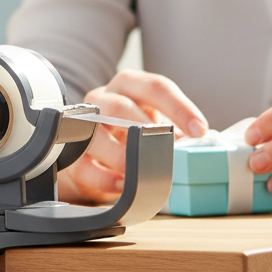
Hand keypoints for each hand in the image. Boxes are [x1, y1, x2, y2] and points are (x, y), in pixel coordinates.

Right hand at [58, 70, 207, 204]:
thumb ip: (174, 132)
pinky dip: (104, 178)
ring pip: (94, 131)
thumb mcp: (153, 125)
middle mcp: (103, 99)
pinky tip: (123, 186)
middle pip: (120, 106)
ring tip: (141, 172)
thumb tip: (201, 147)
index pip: (156, 87)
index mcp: (128, 86)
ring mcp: (83, 125)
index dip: (180, 108)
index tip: (199, 131)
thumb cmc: (130, 135)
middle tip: (166, 151)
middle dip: (145, 130)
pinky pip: (82, 163)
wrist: (95, 157)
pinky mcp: (71, 154)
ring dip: (122, 155)